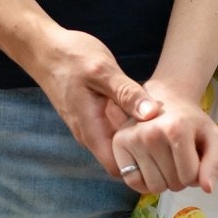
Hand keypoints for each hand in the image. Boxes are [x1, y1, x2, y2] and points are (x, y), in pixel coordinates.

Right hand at [31, 27, 161, 175]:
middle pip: (121, 158)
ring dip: (139, 136)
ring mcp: (92, 124)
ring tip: (165, 122)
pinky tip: (149, 108)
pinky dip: (131, 122)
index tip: (163, 153)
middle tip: (170, 136)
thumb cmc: (73, 58)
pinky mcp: (94, 113)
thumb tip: (151, 114)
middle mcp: (90, 133)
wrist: (46, 50)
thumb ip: (126, 93)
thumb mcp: (103, 71)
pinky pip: (115, 126)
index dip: (140, 167)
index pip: (117, 167)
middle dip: (145, 152)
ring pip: (119, 142)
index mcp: (92, 130)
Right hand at [112, 86, 217, 195]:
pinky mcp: (118, 143)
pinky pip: (133, 183)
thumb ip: (215, 163)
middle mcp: (151, 133)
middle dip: (180, 177)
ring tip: (166, 159)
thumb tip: (207, 189)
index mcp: (177, 129)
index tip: (194, 156)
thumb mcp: (213, 137)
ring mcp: (132, 138)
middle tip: (179, 156)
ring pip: (153, 188)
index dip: (196, 172)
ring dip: (163, 181)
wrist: (168, 100)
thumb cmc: (192, 122)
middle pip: (172, 184)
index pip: (190, 177)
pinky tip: (151, 164)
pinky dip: (144, 182)